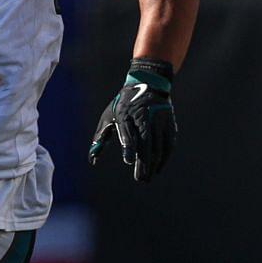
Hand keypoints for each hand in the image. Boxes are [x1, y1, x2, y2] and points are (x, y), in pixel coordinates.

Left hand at [89, 58, 177, 181]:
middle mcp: (144, 116)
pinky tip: (157, 168)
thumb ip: (101, 138)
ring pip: (158, 145)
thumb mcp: (109, 116)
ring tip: (147, 177)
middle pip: (145, 142)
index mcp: (125, 113)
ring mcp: (159, 120)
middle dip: (143, 162)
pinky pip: (168, 144)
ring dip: (153, 163)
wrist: (149, 83)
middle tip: (140, 179)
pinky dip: (164, 158)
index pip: (128, 131)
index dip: (128, 145)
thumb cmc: (124, 105)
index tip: (128, 160)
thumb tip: (92, 160)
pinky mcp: (169, 124)